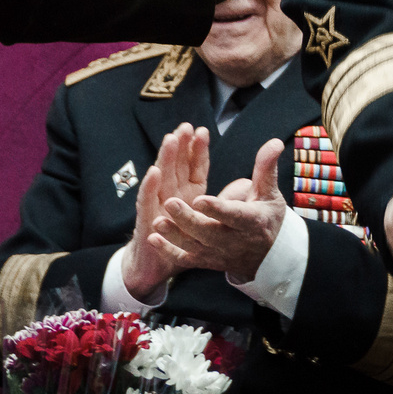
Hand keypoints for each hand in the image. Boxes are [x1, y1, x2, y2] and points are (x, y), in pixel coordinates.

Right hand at [124, 125, 213, 299]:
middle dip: (181, 146)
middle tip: (186, 126)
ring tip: (172, 139)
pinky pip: (147, 204)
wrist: (153, 267)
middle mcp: (169, 196)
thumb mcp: (205, 220)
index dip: (197, 151)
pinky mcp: (146, 222)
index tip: (202, 131)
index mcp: (186, 194)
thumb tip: (246, 185)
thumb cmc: (181, 240)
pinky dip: (149, 188)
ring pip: (161, 179)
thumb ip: (225, 201)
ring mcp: (156, 207)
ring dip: (165, 158)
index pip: (192, 168)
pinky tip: (154, 172)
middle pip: (175, 167)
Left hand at [154, 139, 289, 282]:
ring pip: (194, 246)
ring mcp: (218, 253)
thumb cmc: (266, 218)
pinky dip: (169, 252)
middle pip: (209, 233)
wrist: (267, 257)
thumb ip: (266, 168)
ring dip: (174, 235)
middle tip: (171, 203)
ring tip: (157, 221)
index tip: (200, 199)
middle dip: (188, 220)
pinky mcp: (206, 261)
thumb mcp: (270, 193)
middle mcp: (233, 240)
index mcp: (251, 221)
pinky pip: (186, 260)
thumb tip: (274, 142)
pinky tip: (153, 239)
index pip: (234, 216)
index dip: (217, 209)